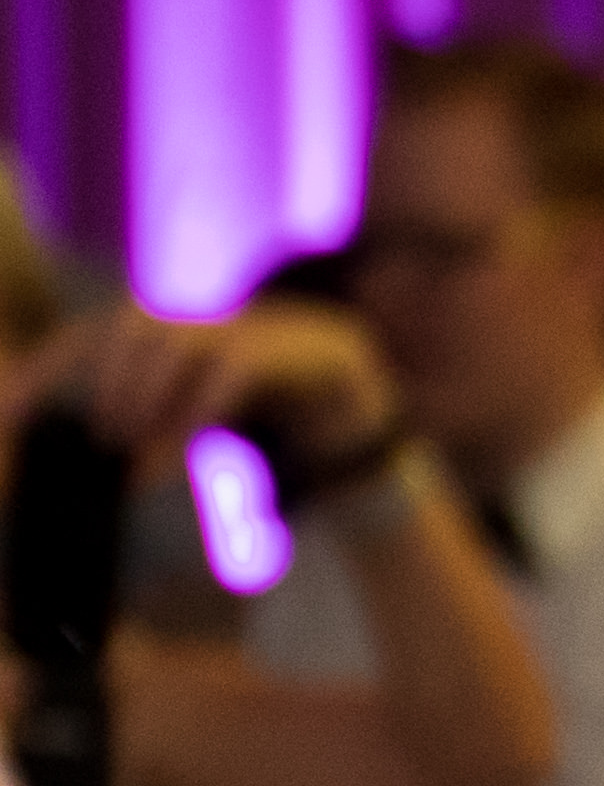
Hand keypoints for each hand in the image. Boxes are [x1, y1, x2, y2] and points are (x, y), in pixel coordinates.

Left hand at [47, 301, 402, 469]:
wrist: (384, 466)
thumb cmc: (295, 460)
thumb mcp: (216, 439)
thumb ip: (169, 425)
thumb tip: (106, 441)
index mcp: (208, 333)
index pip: (120, 331)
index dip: (73, 365)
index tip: (37, 413)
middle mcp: (236, 320)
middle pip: (143, 324)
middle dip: (110, 379)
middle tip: (100, 435)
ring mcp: (275, 329)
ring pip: (183, 342)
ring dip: (146, 398)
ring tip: (130, 451)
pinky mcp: (308, 351)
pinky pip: (232, 373)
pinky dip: (195, 416)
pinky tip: (177, 456)